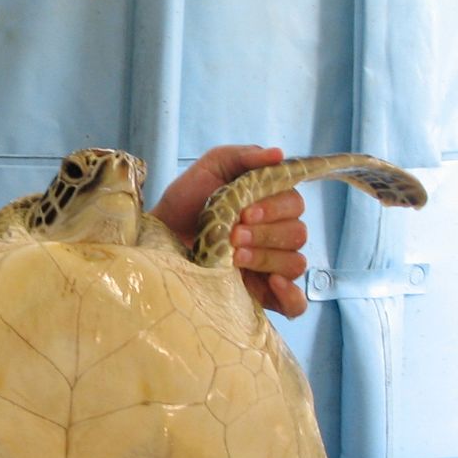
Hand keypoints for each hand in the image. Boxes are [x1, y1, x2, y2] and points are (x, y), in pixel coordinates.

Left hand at [152, 144, 309, 318]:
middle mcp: (277, 235)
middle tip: (233, 235)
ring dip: (267, 258)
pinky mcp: (263, 295)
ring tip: (235, 257)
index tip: (244, 212)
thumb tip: (278, 154)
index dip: (275, 208)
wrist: (159, 236)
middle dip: (265, 234)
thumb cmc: (186, 201)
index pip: (295, 204)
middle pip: (297, 234)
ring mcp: (272, 266)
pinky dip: (291, 296)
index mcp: (271, 205)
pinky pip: (295, 303)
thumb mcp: (211, 168)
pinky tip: (272, 284)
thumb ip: (244, 157)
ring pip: (295, 263)